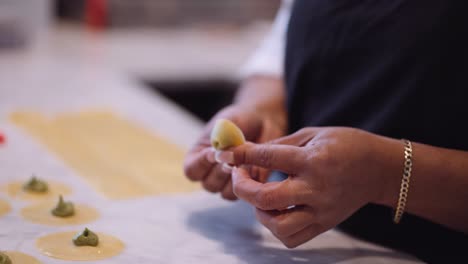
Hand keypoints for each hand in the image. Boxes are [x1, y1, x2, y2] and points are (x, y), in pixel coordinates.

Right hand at [183, 105, 283, 199]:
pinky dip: (253, 179)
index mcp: (198, 156)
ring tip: (247, 157)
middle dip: (223, 170)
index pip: (191, 171)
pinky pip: (247, 192)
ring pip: (227, 193)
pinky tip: (257, 163)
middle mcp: (211, 173)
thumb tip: (224, 156)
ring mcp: (229, 182)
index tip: (213, 151)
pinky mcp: (249, 185)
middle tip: (234, 156)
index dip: (201, 164)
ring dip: (238, 175)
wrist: (261, 120)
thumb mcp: (226, 124)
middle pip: (209, 185)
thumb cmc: (239, 120)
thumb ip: (222, 140)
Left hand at [218, 127, 400, 246]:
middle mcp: (316, 188)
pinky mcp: (324, 224)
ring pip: (278, 225)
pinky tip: (276, 211)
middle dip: (242, 187)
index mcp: (312, 160)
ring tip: (261, 197)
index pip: (268, 158)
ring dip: (259, 211)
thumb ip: (280, 145)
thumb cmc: (347, 145)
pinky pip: (292, 238)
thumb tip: (249, 153)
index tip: (224, 154)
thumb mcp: (313, 134)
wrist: (380, 169)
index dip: (241, 155)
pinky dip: (276, 227)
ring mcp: (321, 211)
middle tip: (240, 176)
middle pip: (266, 198)